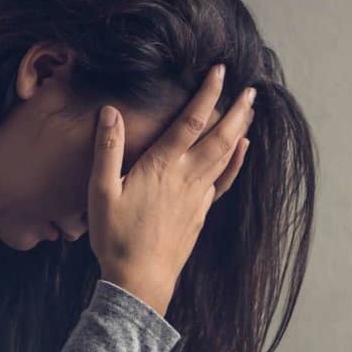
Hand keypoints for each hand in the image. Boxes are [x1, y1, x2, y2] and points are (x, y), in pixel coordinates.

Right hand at [86, 64, 254, 315]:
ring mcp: (197, 195)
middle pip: (219, 136)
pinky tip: (242, 150)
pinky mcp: (200, 211)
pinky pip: (223, 180)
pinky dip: (235, 161)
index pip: (191, 121)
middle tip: (250, 88)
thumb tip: (111, 112)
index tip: (220, 72)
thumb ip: (108, 150)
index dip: (207, 94)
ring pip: (225, 156)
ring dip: (239, 130)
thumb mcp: (101, 192)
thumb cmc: (116, 237)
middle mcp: (187, 177)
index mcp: (162, 167)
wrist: (140, 280)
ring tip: (250, 110)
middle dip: (236, 110)